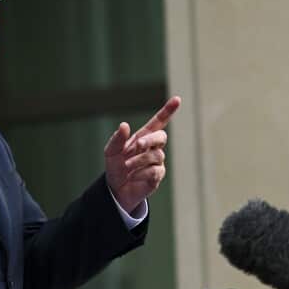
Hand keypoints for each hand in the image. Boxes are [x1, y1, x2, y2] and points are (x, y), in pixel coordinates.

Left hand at [104, 96, 180, 213]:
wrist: (116, 188)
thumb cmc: (115, 166)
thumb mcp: (111, 152)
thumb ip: (117, 139)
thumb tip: (124, 125)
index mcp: (143, 137)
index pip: (158, 122)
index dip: (168, 111)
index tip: (177, 99)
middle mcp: (153, 147)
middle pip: (161, 137)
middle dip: (150, 140)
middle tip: (137, 145)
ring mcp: (157, 161)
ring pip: (156, 156)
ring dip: (139, 160)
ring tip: (127, 166)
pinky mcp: (158, 175)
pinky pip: (155, 171)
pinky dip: (141, 173)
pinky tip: (133, 176)